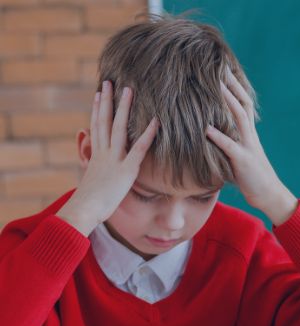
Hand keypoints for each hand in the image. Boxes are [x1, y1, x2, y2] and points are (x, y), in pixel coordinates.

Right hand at [57, 81, 158, 235]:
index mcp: (95, 156)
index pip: (96, 127)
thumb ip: (90, 167)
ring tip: (129, 89)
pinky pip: (139, 149)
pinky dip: (148, 134)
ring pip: (118, 128)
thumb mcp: (89, 180)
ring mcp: (114, 160)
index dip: (97, 109)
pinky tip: (156, 121)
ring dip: (124, 108)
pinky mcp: (126, 170)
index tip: (99, 94)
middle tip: (111, 82)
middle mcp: (103, 153)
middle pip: (105, 121)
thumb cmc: (88, 201)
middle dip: (108, 100)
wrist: (85, 210)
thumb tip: (87, 160)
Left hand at [206, 69, 297, 225]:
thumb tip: (214, 134)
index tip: (223, 70)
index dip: (234, 87)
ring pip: (238, 118)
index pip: (243, 104)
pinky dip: (218, 136)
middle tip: (219, 65)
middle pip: (242, 103)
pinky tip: (206, 128)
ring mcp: (247, 147)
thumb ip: (230, 143)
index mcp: (249, 134)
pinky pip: (229, 146)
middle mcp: (250, 136)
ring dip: (227, 100)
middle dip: (231, 84)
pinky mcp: (243, 161)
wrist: (269, 195)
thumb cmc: (252, 178)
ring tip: (214, 85)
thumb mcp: (241, 156)